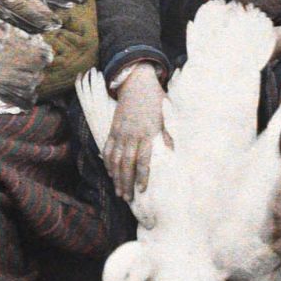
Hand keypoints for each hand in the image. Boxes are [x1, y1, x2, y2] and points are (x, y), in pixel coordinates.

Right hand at [105, 65, 168, 201]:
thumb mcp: (167, 116)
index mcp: (148, 133)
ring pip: (115, 159)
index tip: (142, 190)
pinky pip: (108, 148)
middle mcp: (132, 134)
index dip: (142, 176)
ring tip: (118, 191)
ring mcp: (120, 132)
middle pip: (127, 164)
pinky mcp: (113, 128)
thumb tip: (172, 152)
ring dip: (116, 177)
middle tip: (126, 198)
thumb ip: (168, 135)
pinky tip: (110, 173)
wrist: (137, 81)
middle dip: (126, 183)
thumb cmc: (156, 100)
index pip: (144, 160)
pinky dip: (108, 162)